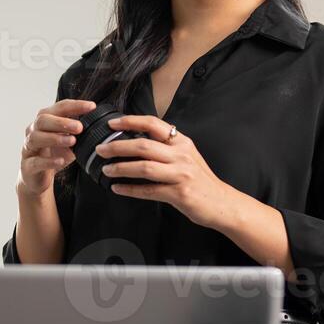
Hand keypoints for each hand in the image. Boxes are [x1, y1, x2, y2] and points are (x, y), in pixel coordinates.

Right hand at [17, 98, 97, 197]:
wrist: (38, 178)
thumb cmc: (54, 155)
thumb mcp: (69, 140)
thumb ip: (79, 131)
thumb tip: (99, 123)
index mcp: (45, 121)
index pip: (59, 108)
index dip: (75, 106)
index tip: (91, 106)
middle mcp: (33, 131)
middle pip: (42, 120)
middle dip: (61, 122)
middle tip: (79, 127)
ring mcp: (29, 148)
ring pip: (36, 138)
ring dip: (55, 138)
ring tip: (72, 141)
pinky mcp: (28, 166)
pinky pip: (36, 161)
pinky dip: (49, 161)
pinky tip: (61, 161)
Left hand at [95, 114, 237, 228]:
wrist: (222, 202)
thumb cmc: (201, 180)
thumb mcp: (187, 156)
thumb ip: (167, 147)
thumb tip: (136, 142)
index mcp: (182, 142)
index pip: (153, 124)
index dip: (130, 121)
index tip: (112, 123)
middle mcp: (181, 155)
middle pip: (143, 145)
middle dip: (117, 147)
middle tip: (101, 149)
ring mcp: (181, 174)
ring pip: (144, 167)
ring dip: (121, 168)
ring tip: (106, 170)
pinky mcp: (179, 193)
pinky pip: (149, 191)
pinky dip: (130, 190)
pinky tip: (118, 189)